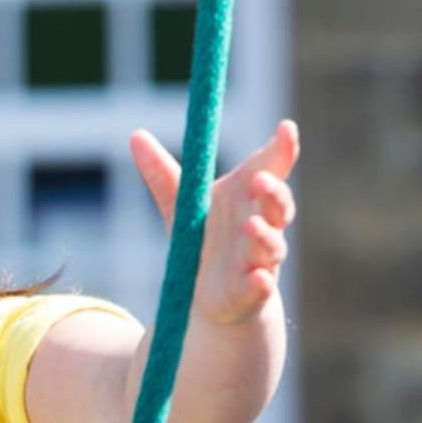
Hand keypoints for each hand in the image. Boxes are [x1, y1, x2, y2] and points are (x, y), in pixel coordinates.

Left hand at [132, 120, 299, 327]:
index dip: (282, 148)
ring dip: (264, 236)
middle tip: (259, 181)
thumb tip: (135, 135)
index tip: (286, 127)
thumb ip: (162, 173)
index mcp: (247, 197)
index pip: (271, 168)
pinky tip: (258, 279)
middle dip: (272, 192)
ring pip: (271, 245)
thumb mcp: (180, 205)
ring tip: (250, 225)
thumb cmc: (204, 239)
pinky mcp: (251, 291)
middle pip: (277, 205)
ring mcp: (259, 259)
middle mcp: (262, 224)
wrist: (209, 295)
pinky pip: (260, 286)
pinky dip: (260, 283)